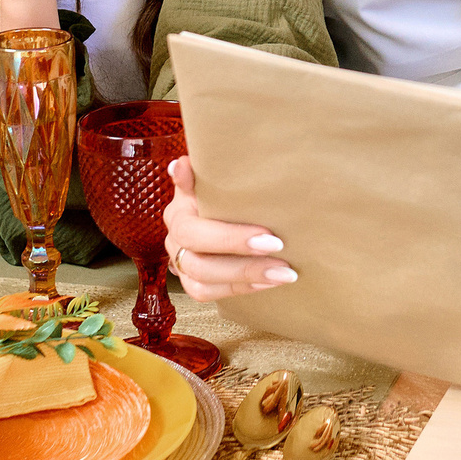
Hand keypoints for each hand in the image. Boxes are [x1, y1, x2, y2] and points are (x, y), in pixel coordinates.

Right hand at [165, 155, 296, 301]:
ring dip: (247, 279)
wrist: (220, 205)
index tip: (269, 237)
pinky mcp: (193, 283)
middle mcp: (175, 242)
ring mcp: (182, 265)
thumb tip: (181, 165)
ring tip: (285, 274)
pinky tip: (270, 282)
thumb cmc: (219, 189)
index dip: (229, 239)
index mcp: (178, 214)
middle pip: (199, 263)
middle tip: (281, 256)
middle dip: (244, 263)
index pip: (194, 233)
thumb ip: (198, 176)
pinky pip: (210, 294)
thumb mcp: (211, 178)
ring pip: (203, 284)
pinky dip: (243, 289)